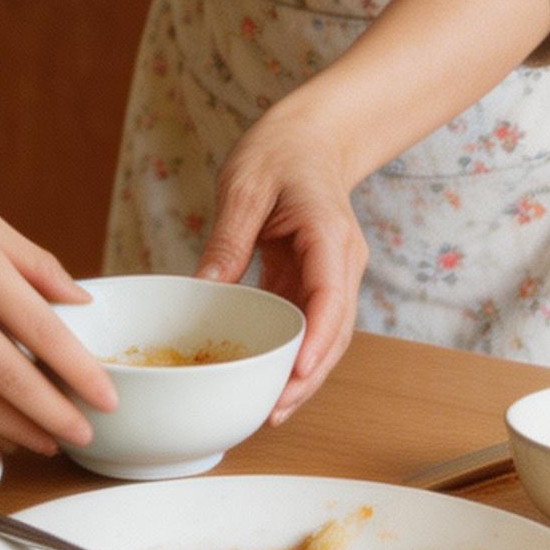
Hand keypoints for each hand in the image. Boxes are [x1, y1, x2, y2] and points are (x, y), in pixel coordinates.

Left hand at [195, 109, 367, 419]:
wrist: (310, 136)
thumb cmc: (278, 152)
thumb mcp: (243, 186)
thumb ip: (229, 237)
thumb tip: (206, 288)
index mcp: (328, 234)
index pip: (330, 295)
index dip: (316, 339)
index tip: (297, 374)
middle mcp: (342, 260)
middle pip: (336, 330)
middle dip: (309, 375)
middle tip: (273, 412)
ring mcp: (335, 272)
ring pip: (328, 335)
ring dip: (305, 374)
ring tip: (270, 411)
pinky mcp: (318, 279)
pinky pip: (310, 322)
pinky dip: (295, 353)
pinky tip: (270, 378)